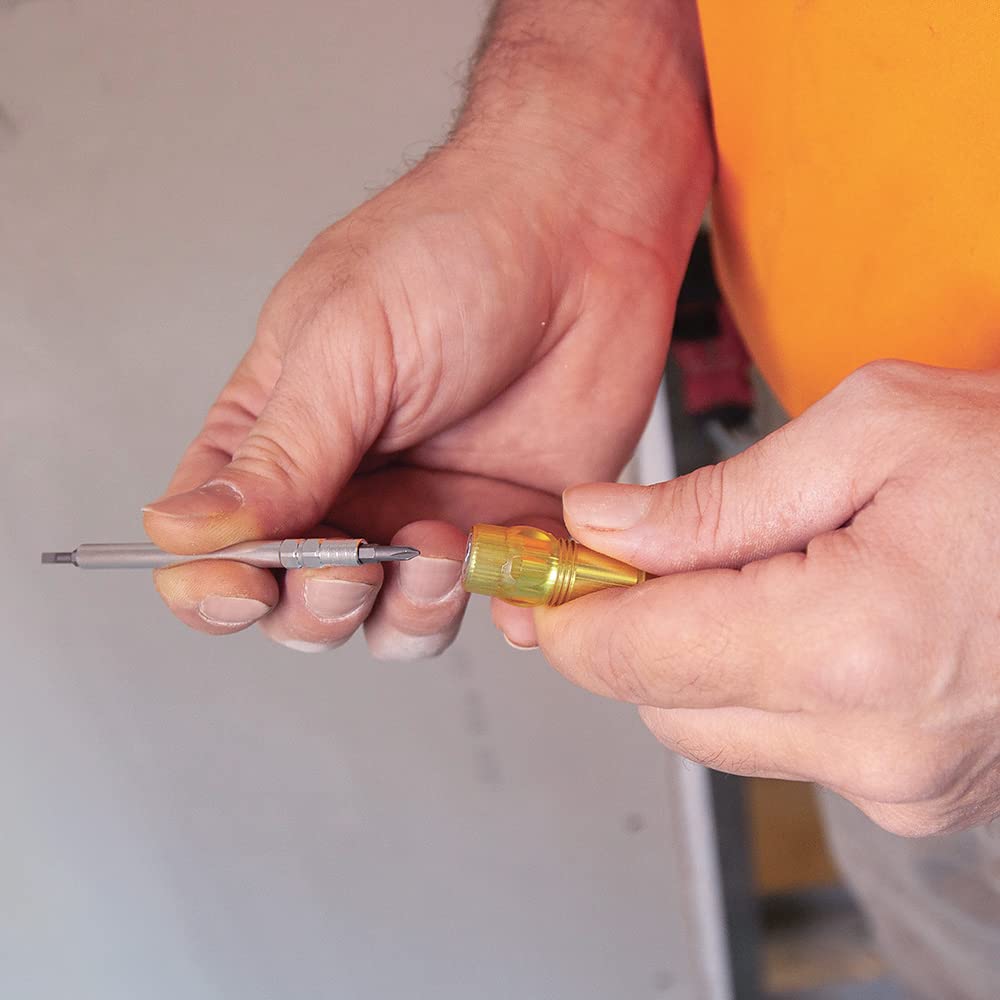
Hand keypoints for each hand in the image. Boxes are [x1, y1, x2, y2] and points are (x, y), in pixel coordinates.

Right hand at [143, 138, 703, 656]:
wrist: (583, 233)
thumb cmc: (453, 252)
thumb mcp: (345, 346)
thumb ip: (277, 453)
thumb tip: (183, 529)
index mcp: (279, 436)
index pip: (214, 544)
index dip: (214, 585)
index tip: (243, 585)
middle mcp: (347, 487)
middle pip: (297, 604)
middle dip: (317, 605)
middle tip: (352, 561)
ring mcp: (426, 512)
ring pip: (390, 622)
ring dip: (407, 610)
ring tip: (442, 544)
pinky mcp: (504, 526)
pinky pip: (486, 606)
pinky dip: (493, 614)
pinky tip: (500, 574)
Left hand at [535, 361, 999, 835]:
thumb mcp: (870, 430)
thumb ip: (714, 500)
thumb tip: (599, 525)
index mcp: (851, 646)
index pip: (635, 655)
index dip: (564, 614)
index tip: (528, 576)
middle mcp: (874, 745)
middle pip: (660, 704)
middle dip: (617, 633)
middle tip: (609, 556)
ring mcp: (902, 785)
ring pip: (713, 729)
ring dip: (683, 658)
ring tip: (711, 573)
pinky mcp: (918, 791)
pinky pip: (781, 741)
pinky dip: (748, 683)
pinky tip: (775, 614)